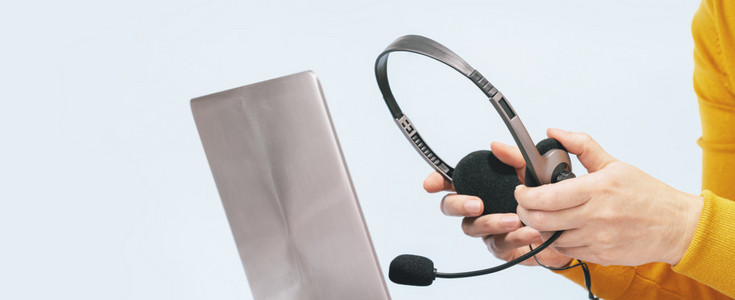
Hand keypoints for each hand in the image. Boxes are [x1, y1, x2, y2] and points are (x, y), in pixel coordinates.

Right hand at [424, 141, 572, 267]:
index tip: (430, 184)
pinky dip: (515, 237)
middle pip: (450, 207)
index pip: (450, 182)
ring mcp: (487, 230)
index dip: (436, 181)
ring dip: (492, 222)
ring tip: (513, 220)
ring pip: (474, 228)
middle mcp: (479, 209)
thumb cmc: (544, 198)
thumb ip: (514, 158)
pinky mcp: (501, 248)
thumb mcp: (532, 171)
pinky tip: (530, 231)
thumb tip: (496, 146)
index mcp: (480, 187)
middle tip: (477, 204)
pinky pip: (499, 244)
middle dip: (459, 204)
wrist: (567, 226)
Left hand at [515, 128, 703, 265]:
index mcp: (596, 189)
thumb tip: (555, 132)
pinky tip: (562, 229)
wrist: (675, 226)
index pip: (546, 197)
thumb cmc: (646, 195)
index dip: (525, 195)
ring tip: (544, 216)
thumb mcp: (613, 164)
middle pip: (541, 220)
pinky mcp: (600, 256)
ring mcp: (597, 238)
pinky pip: (566, 251)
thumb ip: (581, 146)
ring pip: (550, 238)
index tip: (521, 190)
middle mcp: (595, 216)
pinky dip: (557, 241)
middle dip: (524, 212)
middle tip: (525, 204)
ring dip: (540, 227)